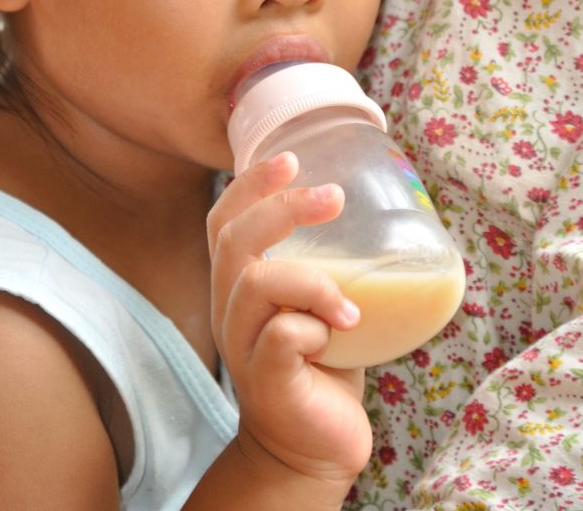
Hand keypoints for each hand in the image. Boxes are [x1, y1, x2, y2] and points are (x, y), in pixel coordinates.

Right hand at [207, 152, 371, 491]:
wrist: (312, 448)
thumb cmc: (322, 366)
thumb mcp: (321, 303)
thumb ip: (331, 264)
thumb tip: (382, 211)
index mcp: (238, 283)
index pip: (224, 219)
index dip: (249, 184)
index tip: (290, 158)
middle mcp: (230, 308)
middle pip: (233, 239)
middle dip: (283, 208)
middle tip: (333, 196)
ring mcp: (241, 345)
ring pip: (255, 282)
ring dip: (312, 280)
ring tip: (351, 305)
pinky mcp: (265, 382)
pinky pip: (279, 337)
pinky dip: (313, 326)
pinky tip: (338, 336)